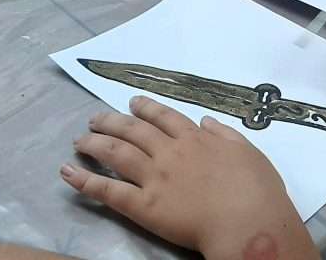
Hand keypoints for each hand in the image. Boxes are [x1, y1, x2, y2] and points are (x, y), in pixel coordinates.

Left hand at [62, 96, 316, 259]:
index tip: (133, 102)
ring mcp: (155, 178)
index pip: (165, 117)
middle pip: (134, 130)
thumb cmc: (257, 191)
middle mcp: (170, 153)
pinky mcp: (144, 206)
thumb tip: (206, 121)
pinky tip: (68, 172)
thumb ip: (225, 135)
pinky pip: (109, 191)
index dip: (146, 108)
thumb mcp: (248, 152)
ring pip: (117, 153)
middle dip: (112, 121)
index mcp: (196, 140)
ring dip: (95, 144)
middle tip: (95, 118)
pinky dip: (85, 180)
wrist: (249, 222)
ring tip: (79, 140)